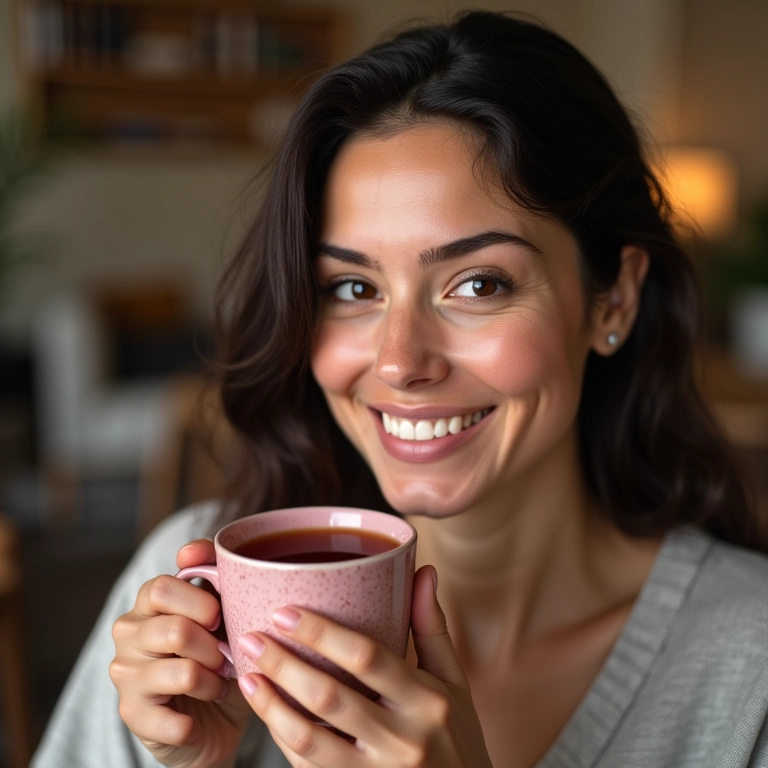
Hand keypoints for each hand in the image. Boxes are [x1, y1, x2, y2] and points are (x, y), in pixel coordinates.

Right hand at [110, 540, 251, 767]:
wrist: (214, 716)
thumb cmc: (220, 653)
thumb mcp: (226, 611)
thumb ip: (214, 574)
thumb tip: (192, 551)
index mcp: (150, 602)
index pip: (162, 588)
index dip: (200, 602)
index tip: (219, 615)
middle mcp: (129, 632)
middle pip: (175, 630)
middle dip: (213, 646)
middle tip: (226, 656)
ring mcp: (125, 674)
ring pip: (183, 672)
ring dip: (213, 682)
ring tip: (220, 685)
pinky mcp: (132, 715)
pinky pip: (173, 719)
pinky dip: (194, 720)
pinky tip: (196, 718)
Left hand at [236, 565, 492, 767]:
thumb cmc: (457, 737)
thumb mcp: (454, 683)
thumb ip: (432, 628)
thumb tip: (423, 571)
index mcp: (428, 701)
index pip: (368, 657)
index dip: (321, 633)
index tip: (284, 612)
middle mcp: (405, 740)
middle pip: (331, 697)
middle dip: (284, 665)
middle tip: (251, 639)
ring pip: (311, 739)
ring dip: (272, 706)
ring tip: (247, 676)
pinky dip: (283, 740)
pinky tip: (268, 715)